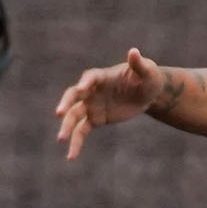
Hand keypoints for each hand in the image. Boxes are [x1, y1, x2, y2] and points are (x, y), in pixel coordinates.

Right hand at [54, 48, 171, 158]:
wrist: (147, 94)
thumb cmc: (147, 78)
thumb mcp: (147, 71)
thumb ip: (139, 64)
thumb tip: (134, 52)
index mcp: (101, 76)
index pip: (90, 78)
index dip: (86, 83)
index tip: (82, 89)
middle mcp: (91, 91)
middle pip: (73, 96)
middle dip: (66, 104)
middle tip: (59, 113)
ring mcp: (90, 105)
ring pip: (74, 116)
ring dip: (67, 127)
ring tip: (61, 139)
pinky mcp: (95, 119)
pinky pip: (81, 131)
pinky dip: (76, 143)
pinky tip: (71, 155)